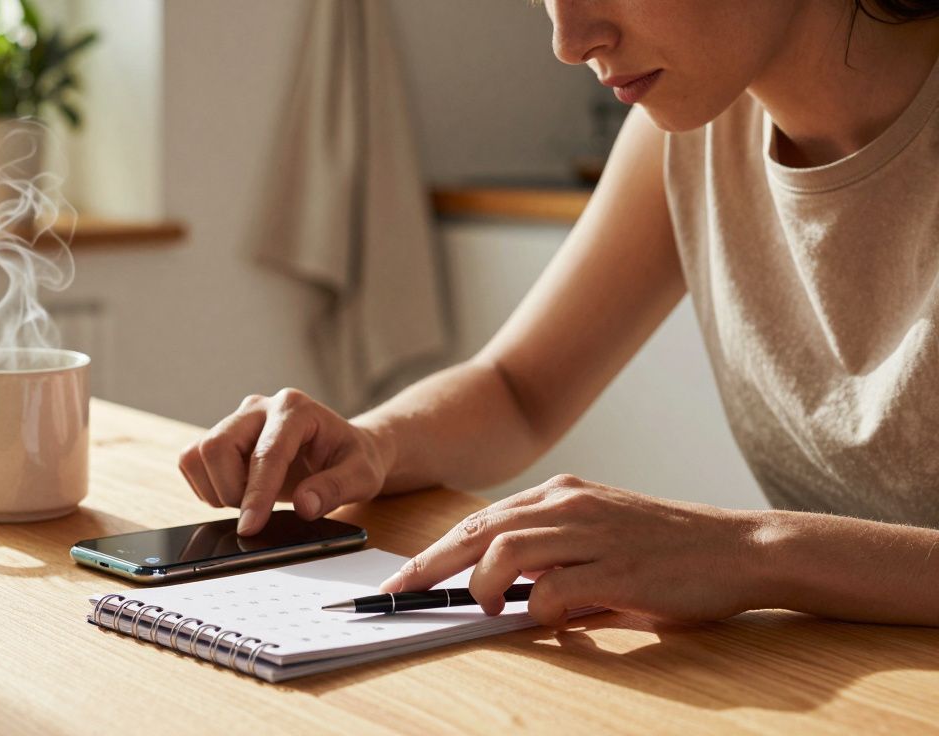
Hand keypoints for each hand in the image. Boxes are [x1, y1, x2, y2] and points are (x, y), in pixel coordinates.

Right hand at [179, 389, 390, 534]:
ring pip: (199, 454)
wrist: (342, 449)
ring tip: (251, 501)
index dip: (256, 494)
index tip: (250, 527)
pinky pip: (192, 460)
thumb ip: (336, 489)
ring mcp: (238, 420)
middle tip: (257, 513)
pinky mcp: (223, 435)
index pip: (266, 453)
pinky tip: (237, 493)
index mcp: (296, 409)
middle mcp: (260, 408)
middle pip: (217, 446)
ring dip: (217, 489)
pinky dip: (207, 486)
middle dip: (231, 490)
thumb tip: (304, 505)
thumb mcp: (362, 476)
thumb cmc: (352, 459)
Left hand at [379, 475, 762, 625]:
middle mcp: (569, 504)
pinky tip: (553, 622)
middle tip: (401, 594)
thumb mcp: (601, 540)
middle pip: (478, 530)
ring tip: (490, 609)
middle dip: (431, 566)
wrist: (742, 549)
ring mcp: (592, 533)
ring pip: (504, 552)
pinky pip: (553, 592)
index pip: (481, 520)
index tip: (405, 578)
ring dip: (485, 587)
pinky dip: (539, 613)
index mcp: (562, 494)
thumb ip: (552, 562)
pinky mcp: (616, 569)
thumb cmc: (670, 552)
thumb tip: (506, 598)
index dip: (436, 551)